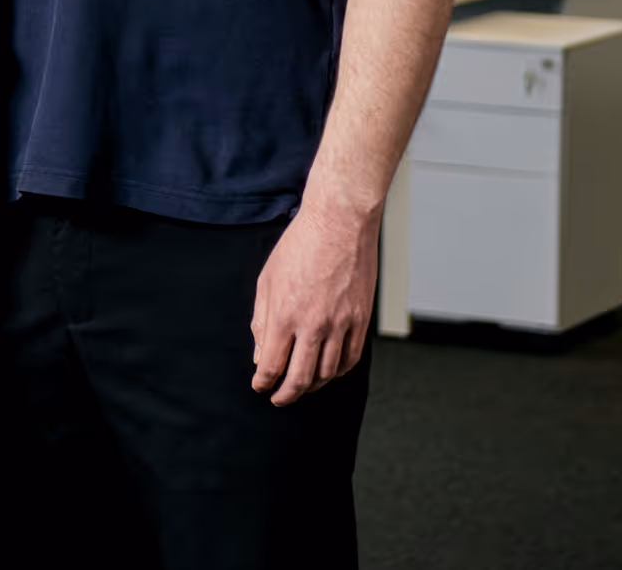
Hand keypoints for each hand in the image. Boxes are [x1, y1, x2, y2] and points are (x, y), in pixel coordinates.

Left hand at [251, 205, 377, 405]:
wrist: (338, 223)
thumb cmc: (299, 246)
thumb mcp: (267, 280)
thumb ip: (262, 321)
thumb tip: (261, 354)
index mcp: (284, 314)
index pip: (272, 365)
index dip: (264, 382)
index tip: (260, 386)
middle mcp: (313, 325)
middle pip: (300, 378)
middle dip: (286, 395)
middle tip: (279, 399)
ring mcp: (341, 325)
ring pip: (327, 373)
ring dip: (311, 385)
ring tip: (301, 386)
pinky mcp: (361, 320)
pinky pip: (350, 359)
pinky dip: (337, 372)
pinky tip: (327, 372)